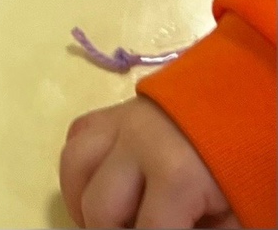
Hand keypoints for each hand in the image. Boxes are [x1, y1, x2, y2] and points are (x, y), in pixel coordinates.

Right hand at [59, 97, 238, 228]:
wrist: (245, 104)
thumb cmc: (246, 165)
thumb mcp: (237, 215)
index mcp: (175, 174)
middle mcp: (134, 143)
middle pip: (98, 207)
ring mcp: (118, 121)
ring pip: (74, 167)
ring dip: (85, 203)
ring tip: (110, 221)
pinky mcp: (110, 110)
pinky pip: (76, 137)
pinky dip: (79, 168)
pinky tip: (98, 188)